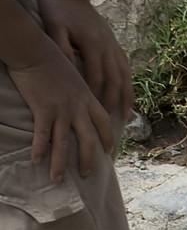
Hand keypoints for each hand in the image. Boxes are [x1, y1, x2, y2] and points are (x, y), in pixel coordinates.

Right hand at [10, 44, 112, 180]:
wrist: (33, 49)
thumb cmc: (51, 57)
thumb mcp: (74, 74)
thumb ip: (81, 90)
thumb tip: (83, 100)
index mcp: (87, 98)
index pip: (104, 123)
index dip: (108, 139)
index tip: (110, 152)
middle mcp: (77, 108)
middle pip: (88, 141)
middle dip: (89, 161)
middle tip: (87, 175)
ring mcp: (61, 110)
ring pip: (63, 144)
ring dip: (60, 164)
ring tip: (57, 180)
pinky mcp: (43, 110)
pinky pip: (42, 135)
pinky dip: (39, 149)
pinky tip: (36, 161)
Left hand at [36, 0, 132, 126]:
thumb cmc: (58, 10)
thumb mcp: (54, 26)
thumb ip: (62, 48)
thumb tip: (71, 71)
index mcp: (92, 45)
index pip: (97, 78)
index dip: (96, 98)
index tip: (93, 116)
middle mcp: (107, 47)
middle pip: (114, 82)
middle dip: (113, 104)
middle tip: (110, 125)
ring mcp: (114, 47)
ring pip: (125, 77)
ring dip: (126, 99)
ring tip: (126, 118)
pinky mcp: (116, 46)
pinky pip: (126, 69)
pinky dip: (129, 86)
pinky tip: (129, 100)